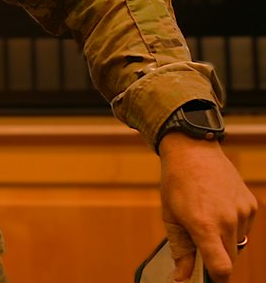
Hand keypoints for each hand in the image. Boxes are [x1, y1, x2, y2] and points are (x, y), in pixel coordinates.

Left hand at [159, 135, 256, 282]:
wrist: (193, 151)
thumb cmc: (176, 184)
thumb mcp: (170, 216)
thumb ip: (180, 250)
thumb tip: (183, 278)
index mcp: (203, 226)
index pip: (221, 267)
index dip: (218, 278)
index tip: (211, 279)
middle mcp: (226, 221)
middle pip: (230, 258)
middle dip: (217, 256)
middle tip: (201, 240)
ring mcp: (242, 212)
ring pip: (237, 242)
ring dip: (225, 239)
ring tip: (207, 215)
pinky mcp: (251, 205)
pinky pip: (244, 227)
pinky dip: (233, 224)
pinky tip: (218, 207)